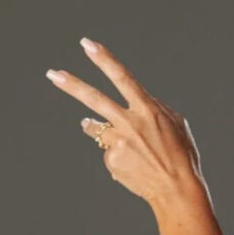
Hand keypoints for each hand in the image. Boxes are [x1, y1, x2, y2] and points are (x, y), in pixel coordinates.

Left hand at [45, 37, 212, 208]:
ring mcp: (118, 142)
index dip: (104, 60)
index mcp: (148, 110)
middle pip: (95, 99)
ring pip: (94, 127)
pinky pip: (108, 151)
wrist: (177, 189)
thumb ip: (154, 108)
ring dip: (92, 126)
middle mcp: (130, 123)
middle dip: (72, 85)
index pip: (122, 78)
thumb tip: (136, 99)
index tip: (87, 45)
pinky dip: (117, 154)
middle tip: (52, 74)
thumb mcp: (176, 124)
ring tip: (99, 129)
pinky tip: (132, 165)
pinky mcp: (112, 160)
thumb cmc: (181, 155)